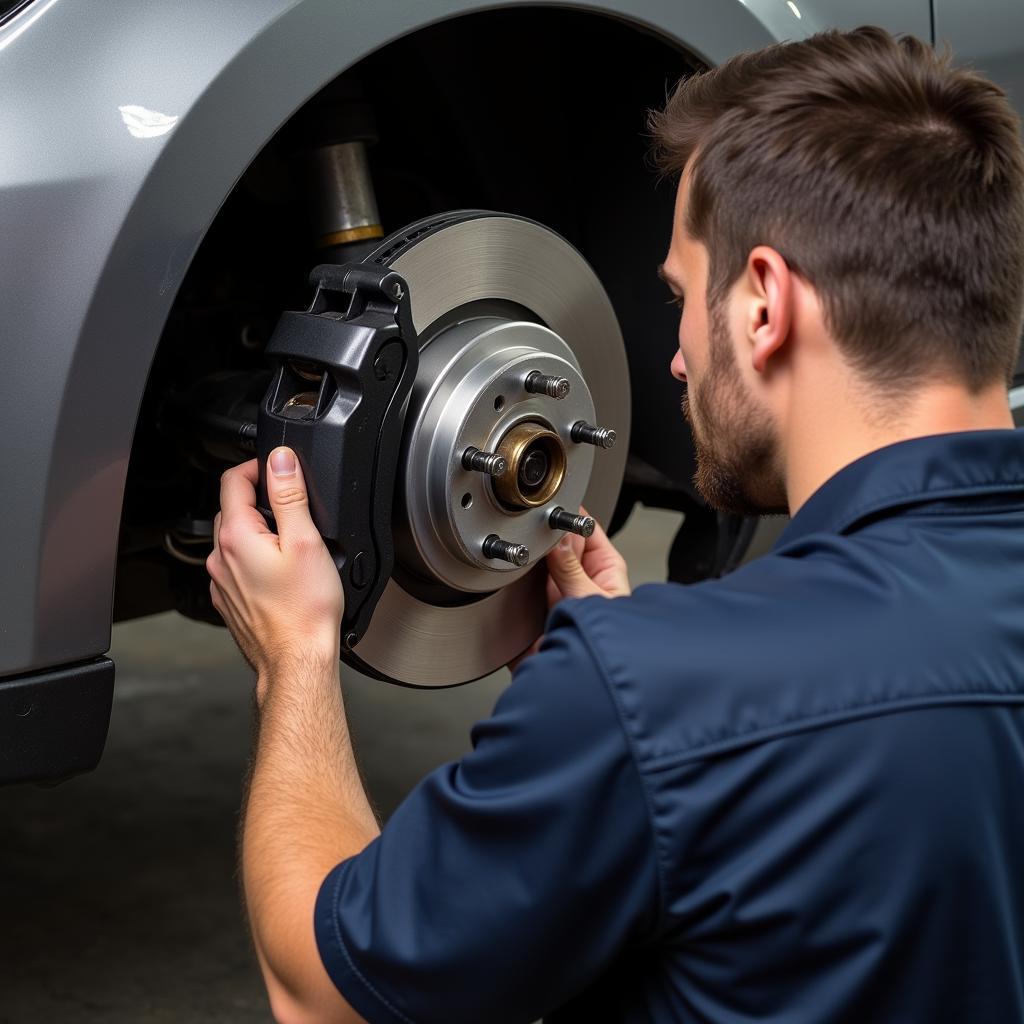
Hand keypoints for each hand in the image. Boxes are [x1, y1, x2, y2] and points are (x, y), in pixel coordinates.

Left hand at [206, 448, 343, 688]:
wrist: (297, 660)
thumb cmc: (305, 610)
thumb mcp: (305, 541)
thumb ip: (289, 495)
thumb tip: (280, 460)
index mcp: (236, 536)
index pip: (232, 480)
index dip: (256, 466)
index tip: (278, 468)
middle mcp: (220, 557)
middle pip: (231, 508)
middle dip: (259, 498)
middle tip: (292, 505)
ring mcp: (222, 582)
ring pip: (234, 538)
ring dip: (257, 529)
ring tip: (291, 541)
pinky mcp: (230, 601)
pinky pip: (236, 566)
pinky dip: (254, 558)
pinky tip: (280, 572)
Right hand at [509, 509, 628, 670]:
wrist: (579, 692)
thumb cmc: (607, 649)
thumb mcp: (590, 600)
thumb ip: (570, 568)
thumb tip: (557, 537)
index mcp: (604, 572)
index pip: (587, 532)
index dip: (571, 517)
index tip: (553, 505)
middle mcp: (580, 582)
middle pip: (557, 548)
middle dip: (544, 540)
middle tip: (530, 529)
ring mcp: (556, 598)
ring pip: (536, 567)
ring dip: (527, 563)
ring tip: (517, 553)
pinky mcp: (534, 615)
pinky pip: (518, 593)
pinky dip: (510, 586)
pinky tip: (504, 578)